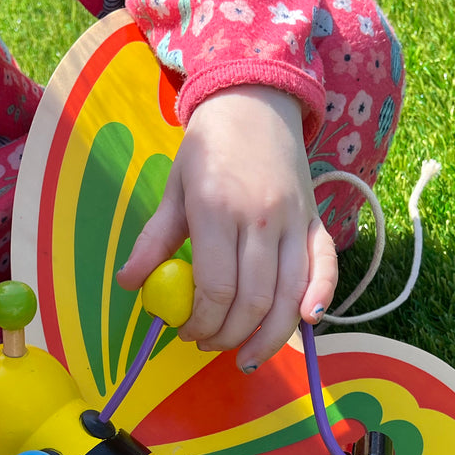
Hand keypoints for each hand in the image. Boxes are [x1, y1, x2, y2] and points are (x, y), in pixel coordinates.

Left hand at [116, 84, 337, 370]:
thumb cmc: (209, 147)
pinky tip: (305, 323)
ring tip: (246, 354)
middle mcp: (260, 219)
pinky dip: (320, 297)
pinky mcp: (315, 220)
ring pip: (290, 295)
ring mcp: (293, 221)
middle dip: (229, 335)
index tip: (185, 330)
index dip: (201, 322)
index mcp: (217, 211)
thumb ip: (155, 240)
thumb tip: (129, 283)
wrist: (254, 100)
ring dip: (268, 336)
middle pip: (253, 300)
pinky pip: (325, 266)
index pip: (215, 288)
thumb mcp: (175, 190)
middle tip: (208, 344)